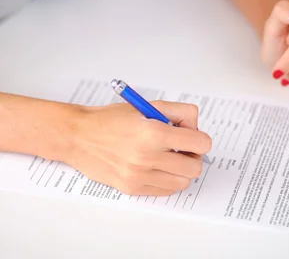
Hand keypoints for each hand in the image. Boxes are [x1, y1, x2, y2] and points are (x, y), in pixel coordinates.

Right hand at [67, 101, 211, 195]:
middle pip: (194, 167)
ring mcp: (140, 176)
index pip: (199, 143)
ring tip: (167, 157)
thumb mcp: (147, 106)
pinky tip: (156, 166)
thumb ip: (177, 112)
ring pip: (182, 182)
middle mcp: (147, 157)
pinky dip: (167, 179)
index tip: (192, 136)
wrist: (80, 136)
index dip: (199, 138)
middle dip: (192, 156)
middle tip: (181, 147)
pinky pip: (165, 190)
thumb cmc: (111, 119)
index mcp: (154, 132)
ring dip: (180, 170)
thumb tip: (195, 127)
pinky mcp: (133, 188)